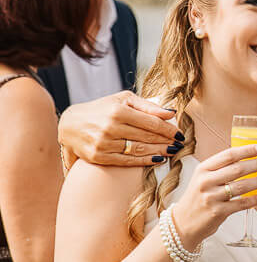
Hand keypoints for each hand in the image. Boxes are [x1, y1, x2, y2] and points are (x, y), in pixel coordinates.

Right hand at [58, 92, 180, 166]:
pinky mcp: (99, 157)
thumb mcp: (123, 99)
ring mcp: (104, 144)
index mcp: (118, 110)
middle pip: (147, 137)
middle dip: (166, 141)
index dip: (168, 129)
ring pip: (139, 150)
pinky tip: (157, 160)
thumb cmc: (102, 109)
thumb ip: (147, 106)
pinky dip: (144, 161)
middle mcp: (110, 127)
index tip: (180, 134)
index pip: (151, 122)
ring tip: (172, 152)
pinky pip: (127, 161)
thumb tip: (171, 113)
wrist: (70, 125)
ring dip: (159, 152)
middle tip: (179, 144)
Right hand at [170, 146, 256, 248]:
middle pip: (238, 169)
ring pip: (242, 186)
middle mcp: (206, 181)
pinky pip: (243, 204)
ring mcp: (211, 197)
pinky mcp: (218, 212)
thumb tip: (248, 158)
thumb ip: (221, 169)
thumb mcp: (203, 179)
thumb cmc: (197, 199)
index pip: (229, 155)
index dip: (248, 150)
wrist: (183, 224)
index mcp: (203, 169)